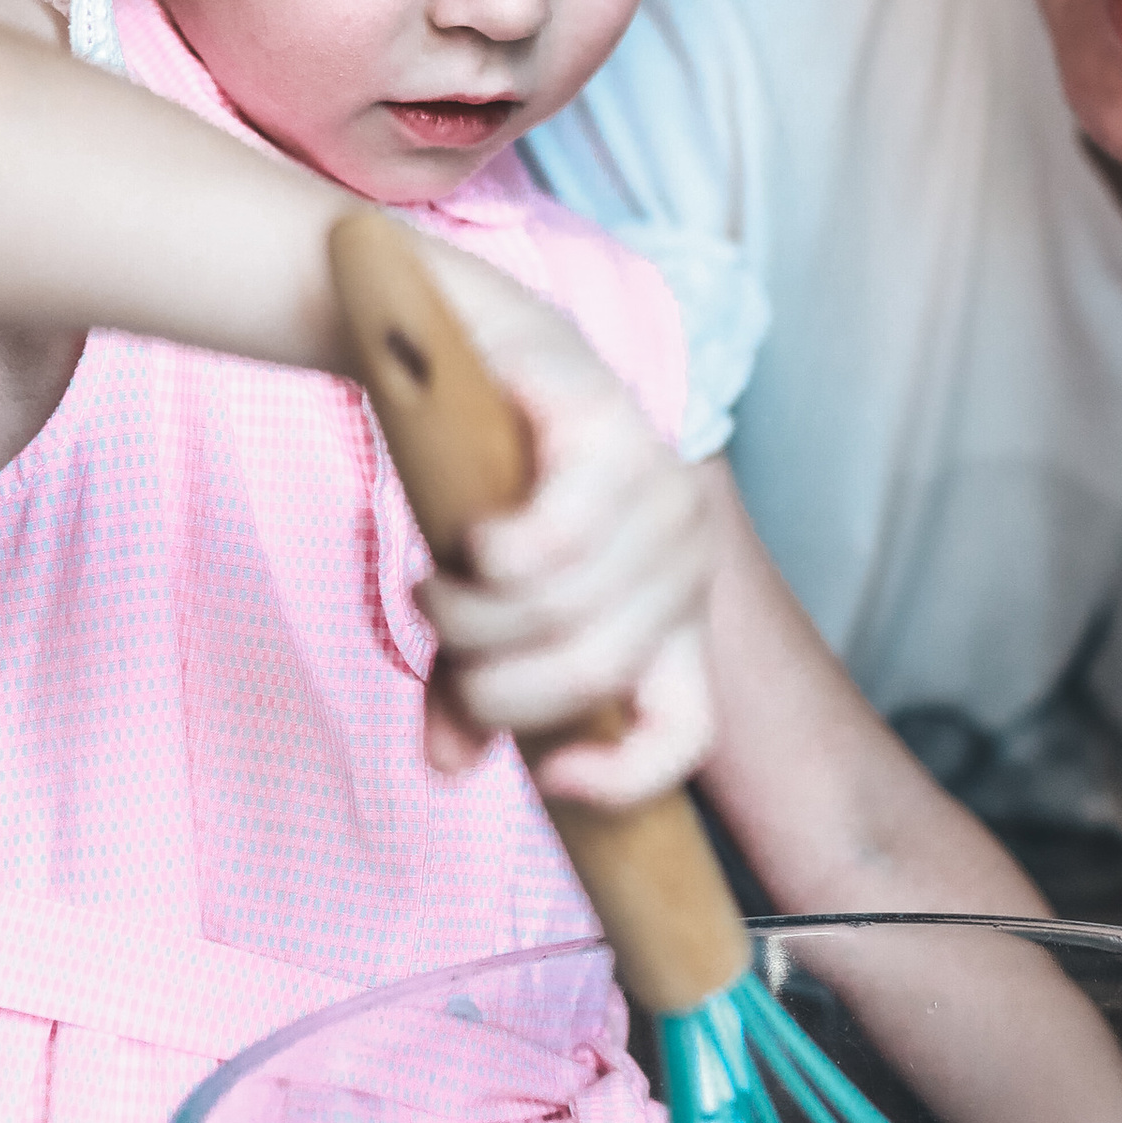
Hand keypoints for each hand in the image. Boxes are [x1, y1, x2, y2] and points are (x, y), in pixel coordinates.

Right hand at [412, 291, 717, 806]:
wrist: (451, 345)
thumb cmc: (482, 488)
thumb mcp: (479, 605)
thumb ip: (471, 689)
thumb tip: (446, 764)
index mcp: (674, 610)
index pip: (687, 730)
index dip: (623, 777)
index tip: (547, 774)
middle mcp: (686, 550)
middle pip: (594, 674)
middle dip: (492, 680)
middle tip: (440, 636)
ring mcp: (657, 479)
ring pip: (561, 608)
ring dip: (466, 615)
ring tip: (434, 582)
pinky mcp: (605, 419)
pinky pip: (558, 530)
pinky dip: (495, 555)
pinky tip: (468, 544)